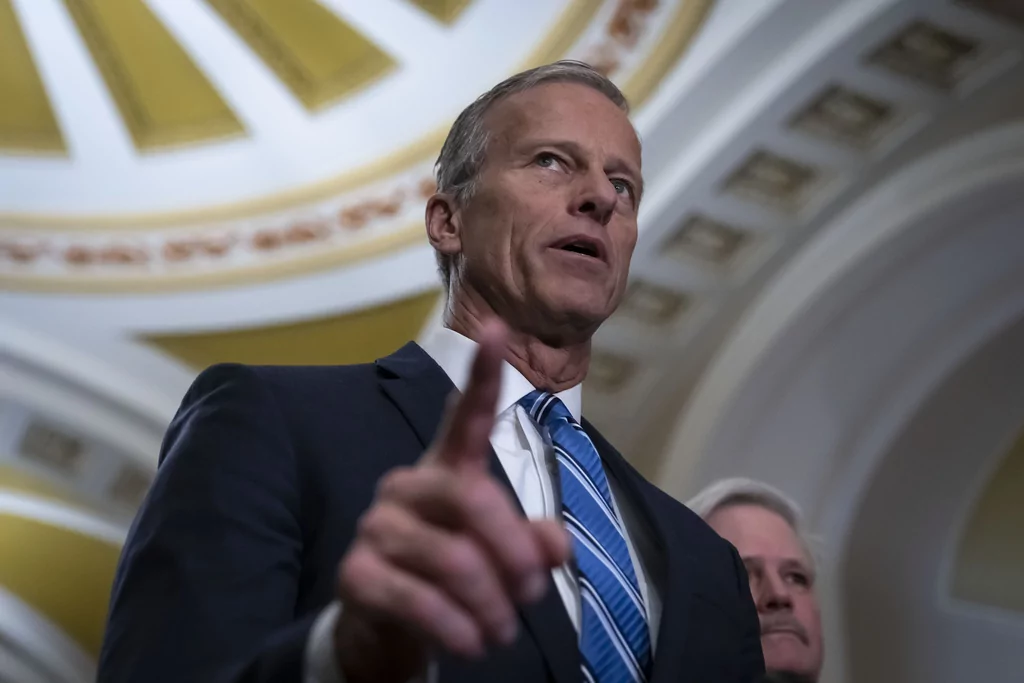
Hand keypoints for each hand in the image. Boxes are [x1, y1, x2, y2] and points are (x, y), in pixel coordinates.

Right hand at [333, 319, 570, 682]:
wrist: (386, 628)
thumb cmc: (452, 577)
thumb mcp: (500, 559)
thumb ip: (531, 544)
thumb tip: (556, 545)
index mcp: (446, 471)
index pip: (464, 416)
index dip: (484, 375)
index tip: (500, 328)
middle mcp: (407, 487)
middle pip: (472, 499)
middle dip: (514, 553)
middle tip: (533, 594)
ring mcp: (377, 528)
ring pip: (452, 559)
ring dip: (492, 605)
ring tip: (503, 631)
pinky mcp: (357, 574)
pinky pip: (417, 600)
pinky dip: (456, 629)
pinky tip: (472, 643)